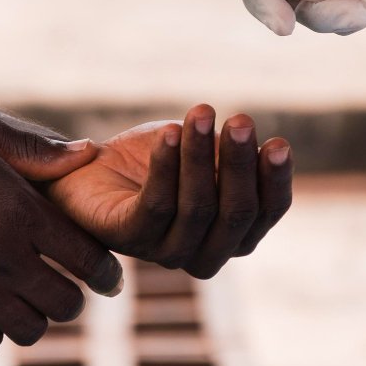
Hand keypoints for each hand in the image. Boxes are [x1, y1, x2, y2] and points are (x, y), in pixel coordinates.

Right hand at [0, 105, 122, 350]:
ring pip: (31, 329)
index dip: (105, 272)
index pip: (88, 259)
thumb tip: (89, 155)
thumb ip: (33, 146)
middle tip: (62, 285)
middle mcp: (1, 257)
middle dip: (72, 296)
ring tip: (23, 295)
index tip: (105, 277)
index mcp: (19, 211)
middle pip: (66, 303)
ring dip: (33, 314)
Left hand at [46, 104, 292, 278]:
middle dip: (240, 163)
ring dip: (200, 156)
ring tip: (202, 114)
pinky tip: (170, 132)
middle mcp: (203, 252)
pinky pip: (155, 204)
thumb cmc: (151, 159)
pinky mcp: (127, 238)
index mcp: (233, 235)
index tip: (279, 143)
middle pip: (235, 212)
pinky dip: (166, 165)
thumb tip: (264, 148)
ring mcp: (165, 251)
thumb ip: (230, 156)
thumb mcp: (200, 151)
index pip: (267, 213)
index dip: (276, 180)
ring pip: (196, 207)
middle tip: (241, 121)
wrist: (85, 167)